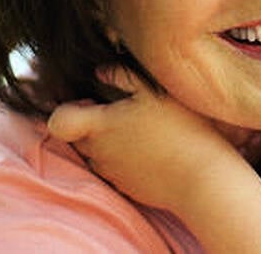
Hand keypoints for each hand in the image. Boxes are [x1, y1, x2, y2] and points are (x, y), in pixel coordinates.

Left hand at [48, 67, 258, 209]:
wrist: (201, 176)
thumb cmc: (180, 128)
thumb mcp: (154, 90)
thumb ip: (121, 75)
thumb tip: (100, 72)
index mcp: (100, 126)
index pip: (59, 119)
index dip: (70, 108)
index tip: (93, 102)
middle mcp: (98, 153)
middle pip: (78, 137)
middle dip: (93, 123)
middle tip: (125, 112)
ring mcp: (112, 174)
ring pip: (97, 155)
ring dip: (110, 143)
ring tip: (144, 132)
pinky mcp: (127, 189)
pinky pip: (116, 171)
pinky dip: (127, 160)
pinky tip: (154, 151)